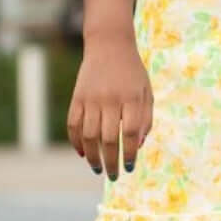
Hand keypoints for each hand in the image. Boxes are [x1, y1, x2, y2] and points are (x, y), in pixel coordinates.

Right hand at [67, 28, 153, 180]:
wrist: (109, 45)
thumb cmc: (132, 73)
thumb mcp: (146, 92)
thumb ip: (145, 119)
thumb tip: (136, 147)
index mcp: (132, 98)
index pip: (129, 133)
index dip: (129, 154)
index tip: (129, 167)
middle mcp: (111, 99)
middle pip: (108, 139)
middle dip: (111, 162)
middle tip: (113, 176)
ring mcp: (92, 98)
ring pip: (89, 135)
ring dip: (92, 156)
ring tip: (97, 168)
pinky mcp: (78, 97)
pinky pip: (74, 124)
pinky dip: (76, 141)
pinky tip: (82, 153)